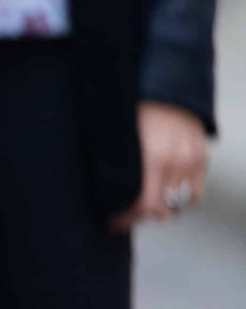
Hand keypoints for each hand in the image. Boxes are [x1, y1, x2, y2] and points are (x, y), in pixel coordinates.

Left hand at [114, 101, 210, 231]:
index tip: (113, 222)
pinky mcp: (202, 160)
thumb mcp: (119, 134)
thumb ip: (118, 163)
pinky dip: (181, 199)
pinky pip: (195, 193)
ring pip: (180, 205)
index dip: (127, 218)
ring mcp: (193, 162)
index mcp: (152, 156)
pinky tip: (165, 194)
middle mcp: (176, 163)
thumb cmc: (136, 107)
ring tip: (145, 204)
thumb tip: (106, 191)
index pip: (144, 204)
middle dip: (141, 216)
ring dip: (162, 208)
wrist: (167, 86)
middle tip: (125, 214)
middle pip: (162, 210)